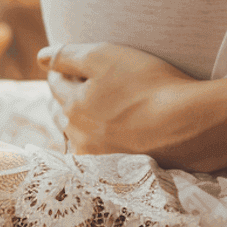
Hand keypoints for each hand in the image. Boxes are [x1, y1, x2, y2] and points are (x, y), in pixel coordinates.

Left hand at [37, 42, 221, 168]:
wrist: (184, 125)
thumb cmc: (147, 84)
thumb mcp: (105, 56)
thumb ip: (69, 55)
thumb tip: (41, 56)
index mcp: (72, 105)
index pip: (55, 83)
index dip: (60, 68)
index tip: (67, 62)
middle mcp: (77, 135)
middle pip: (61, 112)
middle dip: (63, 96)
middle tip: (74, 85)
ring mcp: (96, 156)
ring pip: (75, 136)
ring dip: (77, 123)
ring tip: (89, 112)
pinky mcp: (116, 171)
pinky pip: (94, 156)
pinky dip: (95, 144)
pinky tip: (107, 139)